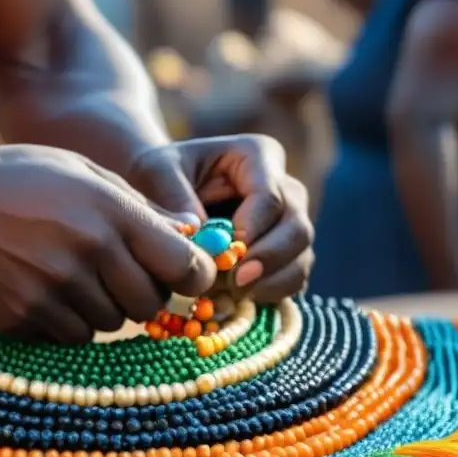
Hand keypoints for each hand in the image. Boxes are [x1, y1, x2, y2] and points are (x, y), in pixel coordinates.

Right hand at [0, 144, 215, 341]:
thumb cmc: (19, 179)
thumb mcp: (82, 174)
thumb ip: (139, 207)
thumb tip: (191, 235)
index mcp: (112, 213)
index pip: (184, 265)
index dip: (193, 276)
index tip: (186, 275)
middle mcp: (90, 253)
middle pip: (150, 305)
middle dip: (143, 295)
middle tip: (120, 275)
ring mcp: (56, 290)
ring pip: (110, 324)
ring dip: (102, 307)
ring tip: (71, 274)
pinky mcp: (26, 318)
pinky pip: (71, 337)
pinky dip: (67, 321)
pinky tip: (44, 288)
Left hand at [126, 134, 313, 302]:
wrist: (161, 191)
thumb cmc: (159, 175)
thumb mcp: (156, 172)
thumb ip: (174, 196)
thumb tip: (200, 232)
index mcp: (258, 157)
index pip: (270, 195)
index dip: (254, 228)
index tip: (229, 252)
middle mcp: (283, 189)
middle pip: (297, 228)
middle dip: (270, 259)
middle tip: (237, 282)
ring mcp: (287, 223)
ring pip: (301, 257)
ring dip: (272, 282)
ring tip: (234, 295)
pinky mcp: (283, 254)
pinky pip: (292, 278)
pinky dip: (270, 293)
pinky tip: (239, 300)